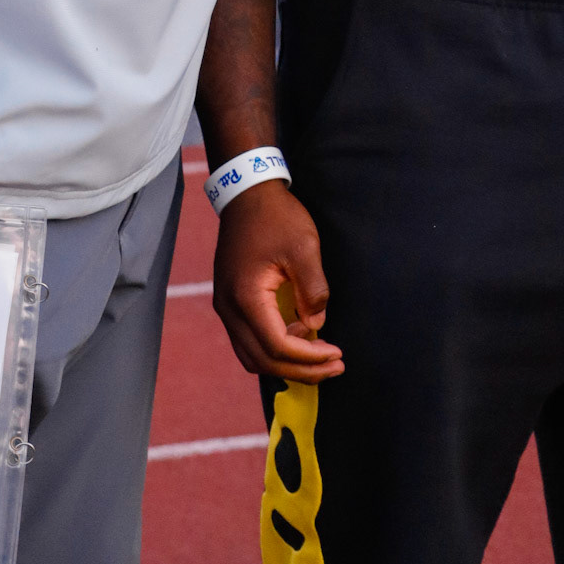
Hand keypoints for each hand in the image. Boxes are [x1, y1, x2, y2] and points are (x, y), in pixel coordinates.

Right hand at [213, 181, 344, 383]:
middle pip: (263, 360)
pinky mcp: (230, 301)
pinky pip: (249, 340)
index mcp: (245, 297)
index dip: (309, 357)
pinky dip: (274, 348)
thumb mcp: (305, 247)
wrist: (247, 194)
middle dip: (301, 370)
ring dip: (286, 363)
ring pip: (252, 356)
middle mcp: (229, 308)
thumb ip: (313, 290)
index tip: (337, 354)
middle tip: (335, 366)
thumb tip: (316, 326)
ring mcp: (225, 306)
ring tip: (320, 358)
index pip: (277, 345)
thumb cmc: (277, 217)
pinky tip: (300, 337)